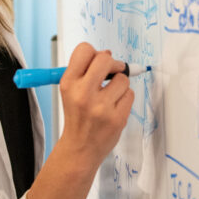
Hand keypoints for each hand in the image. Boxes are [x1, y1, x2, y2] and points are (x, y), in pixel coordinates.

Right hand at [57, 43, 134, 168]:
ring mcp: (101, 107)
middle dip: (113, 63)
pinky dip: (125, 98)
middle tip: (113, 72)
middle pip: (106, 58)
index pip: (84, 50)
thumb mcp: (71, 91)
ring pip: (123, 78)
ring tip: (111, 96)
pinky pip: (130, 94)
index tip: (98, 61)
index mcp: (69, 84)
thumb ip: (86, 71)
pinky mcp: (117, 118)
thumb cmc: (78, 116)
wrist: (80, 148)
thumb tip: (108, 53)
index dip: (95, 53)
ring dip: (120, 84)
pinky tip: (115, 107)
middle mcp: (83, 94)